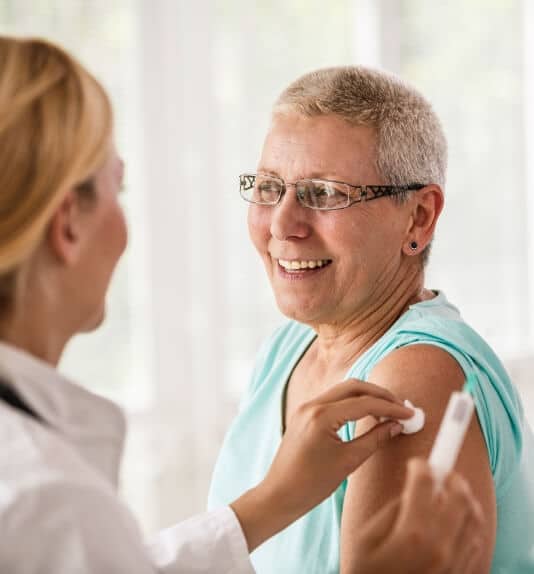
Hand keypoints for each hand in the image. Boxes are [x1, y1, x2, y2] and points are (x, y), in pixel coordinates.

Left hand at [231, 379, 412, 550]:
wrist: (279, 494)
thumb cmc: (312, 483)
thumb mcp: (348, 461)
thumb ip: (374, 439)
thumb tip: (396, 425)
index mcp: (322, 416)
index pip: (365, 403)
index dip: (391, 408)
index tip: (410, 414)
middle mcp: (312, 404)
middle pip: (354, 386)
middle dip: (380, 394)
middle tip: (401, 407)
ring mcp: (306, 406)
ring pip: (343, 390)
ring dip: (367, 396)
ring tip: (388, 410)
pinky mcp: (305, 412)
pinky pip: (333, 398)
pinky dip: (353, 401)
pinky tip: (367, 413)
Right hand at [351, 458, 484, 573]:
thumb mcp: (366, 538)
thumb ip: (392, 510)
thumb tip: (412, 490)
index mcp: (413, 534)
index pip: (425, 482)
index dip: (421, 466)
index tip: (417, 464)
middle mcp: (441, 547)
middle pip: (459, 495)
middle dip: (450, 477)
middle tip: (440, 473)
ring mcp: (456, 564)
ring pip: (473, 516)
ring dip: (463, 499)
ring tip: (447, 495)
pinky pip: (477, 542)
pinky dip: (468, 525)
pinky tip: (452, 523)